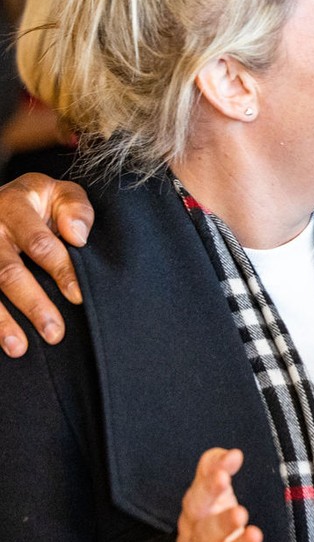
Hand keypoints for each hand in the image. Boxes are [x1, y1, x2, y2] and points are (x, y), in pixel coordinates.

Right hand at [0, 173, 92, 356]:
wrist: (5, 199)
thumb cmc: (43, 203)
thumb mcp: (61, 194)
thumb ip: (75, 209)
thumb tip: (78, 236)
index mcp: (16, 206)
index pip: (40, 244)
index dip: (61, 271)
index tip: (78, 297)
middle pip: (8, 271)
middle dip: (32, 304)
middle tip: (54, 333)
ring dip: (1, 321)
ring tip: (18, 347)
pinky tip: (1, 341)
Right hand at [176, 448, 274, 541]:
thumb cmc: (215, 533)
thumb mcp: (213, 501)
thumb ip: (214, 472)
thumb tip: (227, 453)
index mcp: (193, 522)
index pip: (195, 503)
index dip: (208, 487)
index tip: (226, 471)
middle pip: (203, 536)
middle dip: (220, 523)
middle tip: (240, 511)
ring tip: (255, 534)